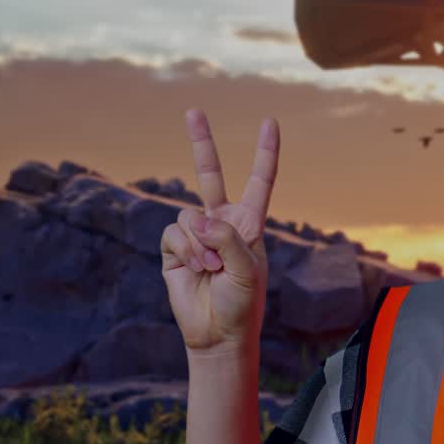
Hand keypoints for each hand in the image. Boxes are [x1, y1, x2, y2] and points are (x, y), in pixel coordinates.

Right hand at [160, 108, 279, 355]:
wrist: (217, 333)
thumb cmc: (242, 303)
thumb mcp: (247, 269)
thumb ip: (227, 238)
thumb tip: (198, 218)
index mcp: (249, 223)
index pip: (260, 180)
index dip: (265, 152)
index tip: (270, 122)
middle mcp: (221, 222)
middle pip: (209, 174)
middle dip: (201, 142)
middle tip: (193, 110)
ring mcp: (196, 234)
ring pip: (189, 215)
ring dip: (202, 245)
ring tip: (212, 270)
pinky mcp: (174, 248)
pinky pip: (175, 233)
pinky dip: (187, 252)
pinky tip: (196, 271)